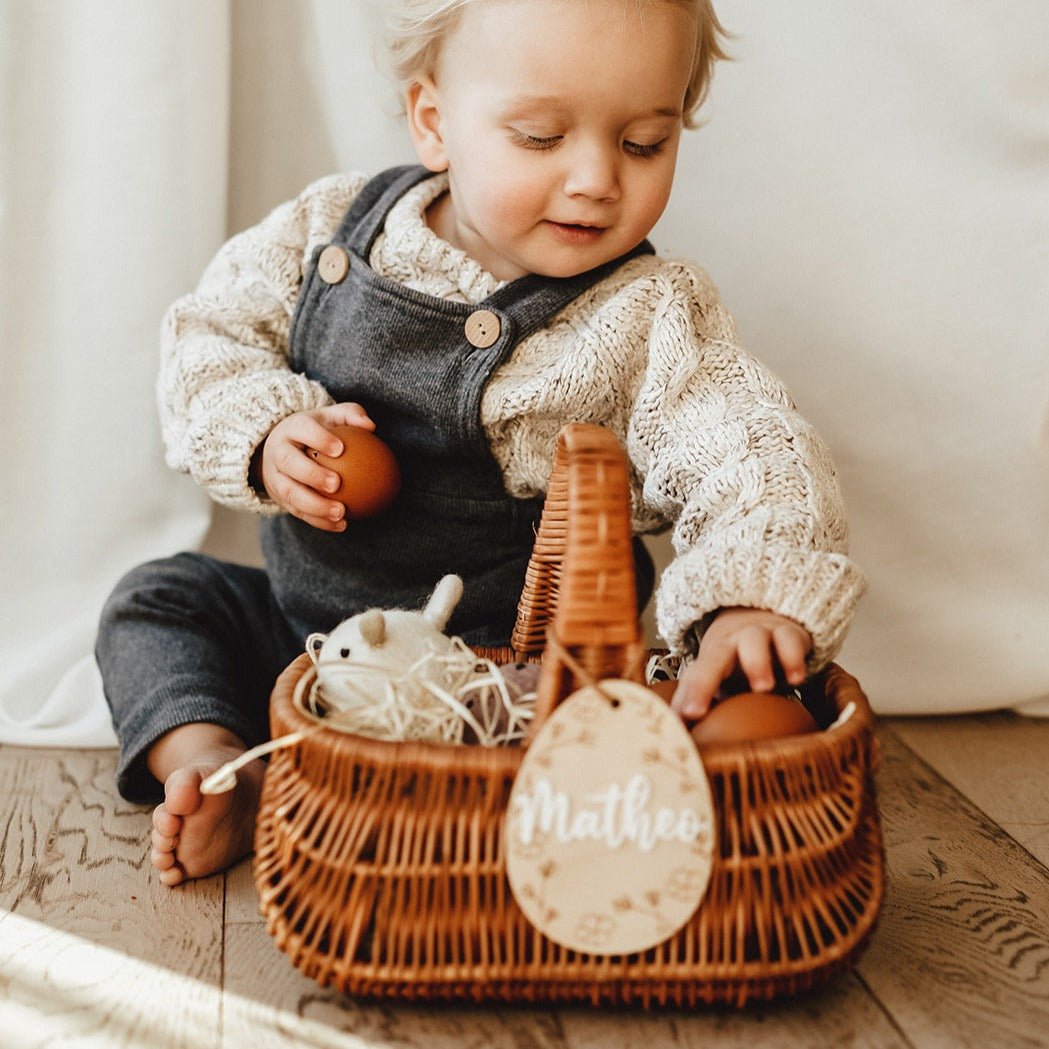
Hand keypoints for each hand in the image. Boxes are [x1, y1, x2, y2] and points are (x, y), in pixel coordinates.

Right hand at [259, 402, 373, 531]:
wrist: (280, 450)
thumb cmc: (315, 432)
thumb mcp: (330, 418)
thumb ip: (351, 415)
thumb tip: (371, 426)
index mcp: (291, 428)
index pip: (302, 430)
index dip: (318, 438)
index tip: (339, 449)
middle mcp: (278, 452)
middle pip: (290, 463)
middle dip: (311, 475)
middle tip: (336, 484)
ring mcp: (275, 477)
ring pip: (290, 492)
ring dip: (315, 505)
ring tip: (341, 512)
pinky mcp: (279, 498)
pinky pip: (297, 512)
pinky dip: (319, 521)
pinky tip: (341, 525)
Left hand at [671, 607, 811, 719]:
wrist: (759, 615)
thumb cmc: (734, 657)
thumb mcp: (712, 675)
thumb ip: (693, 699)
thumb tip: (675, 728)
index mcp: (710, 657)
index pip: (694, 677)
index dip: (689, 697)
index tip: (686, 718)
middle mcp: (731, 643)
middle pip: (715, 658)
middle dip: (706, 682)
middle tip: (700, 710)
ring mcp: (759, 634)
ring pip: (753, 640)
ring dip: (755, 663)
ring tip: (763, 687)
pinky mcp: (788, 633)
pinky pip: (789, 640)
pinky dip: (792, 658)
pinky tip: (796, 678)